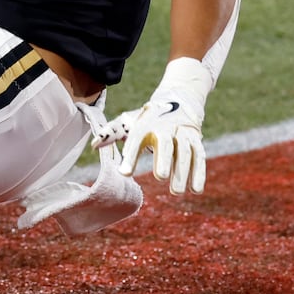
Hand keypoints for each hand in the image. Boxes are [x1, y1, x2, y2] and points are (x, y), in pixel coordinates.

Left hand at [92, 58, 209, 193]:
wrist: (177, 101)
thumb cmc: (147, 119)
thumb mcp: (129, 122)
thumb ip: (112, 133)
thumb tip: (94, 145)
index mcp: (146, 123)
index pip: (137, 138)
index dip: (131, 155)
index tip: (124, 173)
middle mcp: (165, 127)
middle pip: (165, 143)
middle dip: (164, 159)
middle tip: (160, 177)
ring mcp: (183, 133)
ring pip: (185, 151)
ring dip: (182, 171)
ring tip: (176, 191)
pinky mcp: (196, 140)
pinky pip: (199, 156)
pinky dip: (198, 173)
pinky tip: (195, 190)